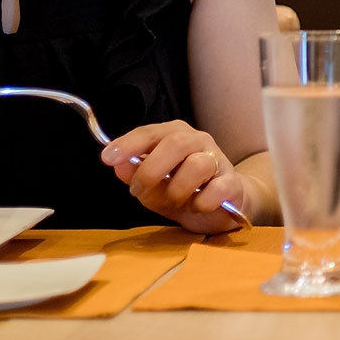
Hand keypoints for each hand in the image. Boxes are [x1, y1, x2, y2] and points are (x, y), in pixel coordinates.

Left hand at [104, 119, 243, 233]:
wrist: (222, 207)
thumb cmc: (185, 190)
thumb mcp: (153, 186)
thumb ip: (135, 175)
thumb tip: (118, 165)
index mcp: (175, 136)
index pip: (150, 132)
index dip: (128, 143)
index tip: (108, 158)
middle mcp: (198, 141)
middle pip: (175, 143)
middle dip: (151, 169)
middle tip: (139, 191)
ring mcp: (218, 160)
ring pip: (196, 165)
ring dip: (178, 190)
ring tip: (176, 202)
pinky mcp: (231, 182)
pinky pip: (216, 189)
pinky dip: (202, 202)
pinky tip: (199, 206)